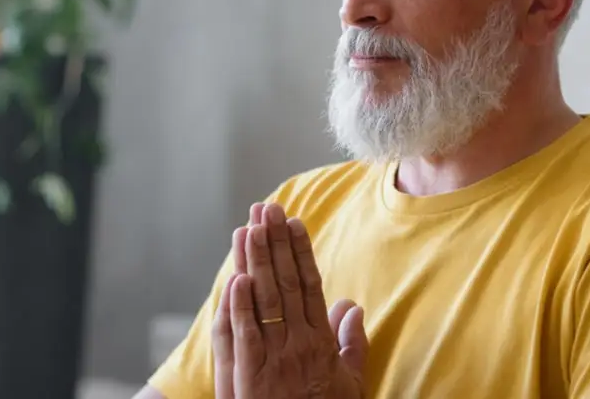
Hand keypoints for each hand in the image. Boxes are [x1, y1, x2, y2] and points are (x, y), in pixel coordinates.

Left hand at [212, 203, 367, 397]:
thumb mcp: (350, 385)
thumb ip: (352, 345)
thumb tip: (352, 306)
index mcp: (321, 343)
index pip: (310, 285)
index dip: (300, 252)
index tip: (294, 222)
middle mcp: (298, 344)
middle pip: (285, 283)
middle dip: (275, 243)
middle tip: (267, 208)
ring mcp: (272, 359)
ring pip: (264, 301)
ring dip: (256, 261)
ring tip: (250, 226)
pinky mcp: (248, 375)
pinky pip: (244, 335)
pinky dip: (239, 306)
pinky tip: (237, 278)